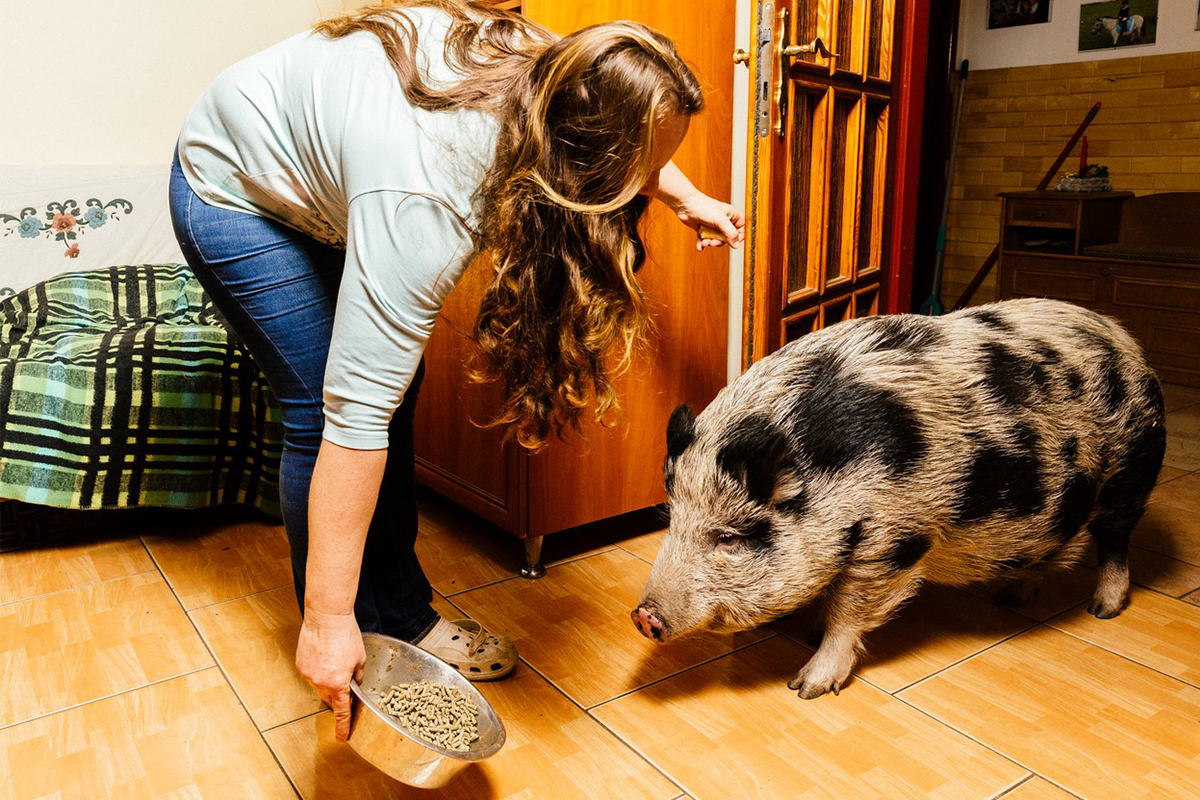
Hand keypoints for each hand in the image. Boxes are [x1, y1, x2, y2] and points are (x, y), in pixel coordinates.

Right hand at [296, 607, 364, 743]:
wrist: (326, 617)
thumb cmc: (346, 635)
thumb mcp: (360, 659)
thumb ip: (357, 677)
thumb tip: (354, 685)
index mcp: (338, 684)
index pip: (341, 712)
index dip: (342, 727)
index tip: (341, 738)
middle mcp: (320, 682)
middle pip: (330, 698)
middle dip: (338, 693)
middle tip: (345, 677)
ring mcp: (308, 674)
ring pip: (320, 685)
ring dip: (328, 679)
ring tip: (335, 658)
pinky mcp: (300, 665)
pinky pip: (311, 674)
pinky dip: (318, 669)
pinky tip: (325, 654)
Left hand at [672, 191, 745, 251]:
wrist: (685, 205)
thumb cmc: (703, 207)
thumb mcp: (720, 221)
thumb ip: (730, 233)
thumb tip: (736, 245)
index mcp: (730, 215)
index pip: (740, 228)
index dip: (738, 237)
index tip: (733, 243)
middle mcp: (723, 220)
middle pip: (727, 237)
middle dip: (719, 242)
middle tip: (713, 242)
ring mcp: (712, 225)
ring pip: (715, 239)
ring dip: (710, 243)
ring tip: (704, 243)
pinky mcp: (702, 228)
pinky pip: (705, 239)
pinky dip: (702, 243)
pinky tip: (699, 246)